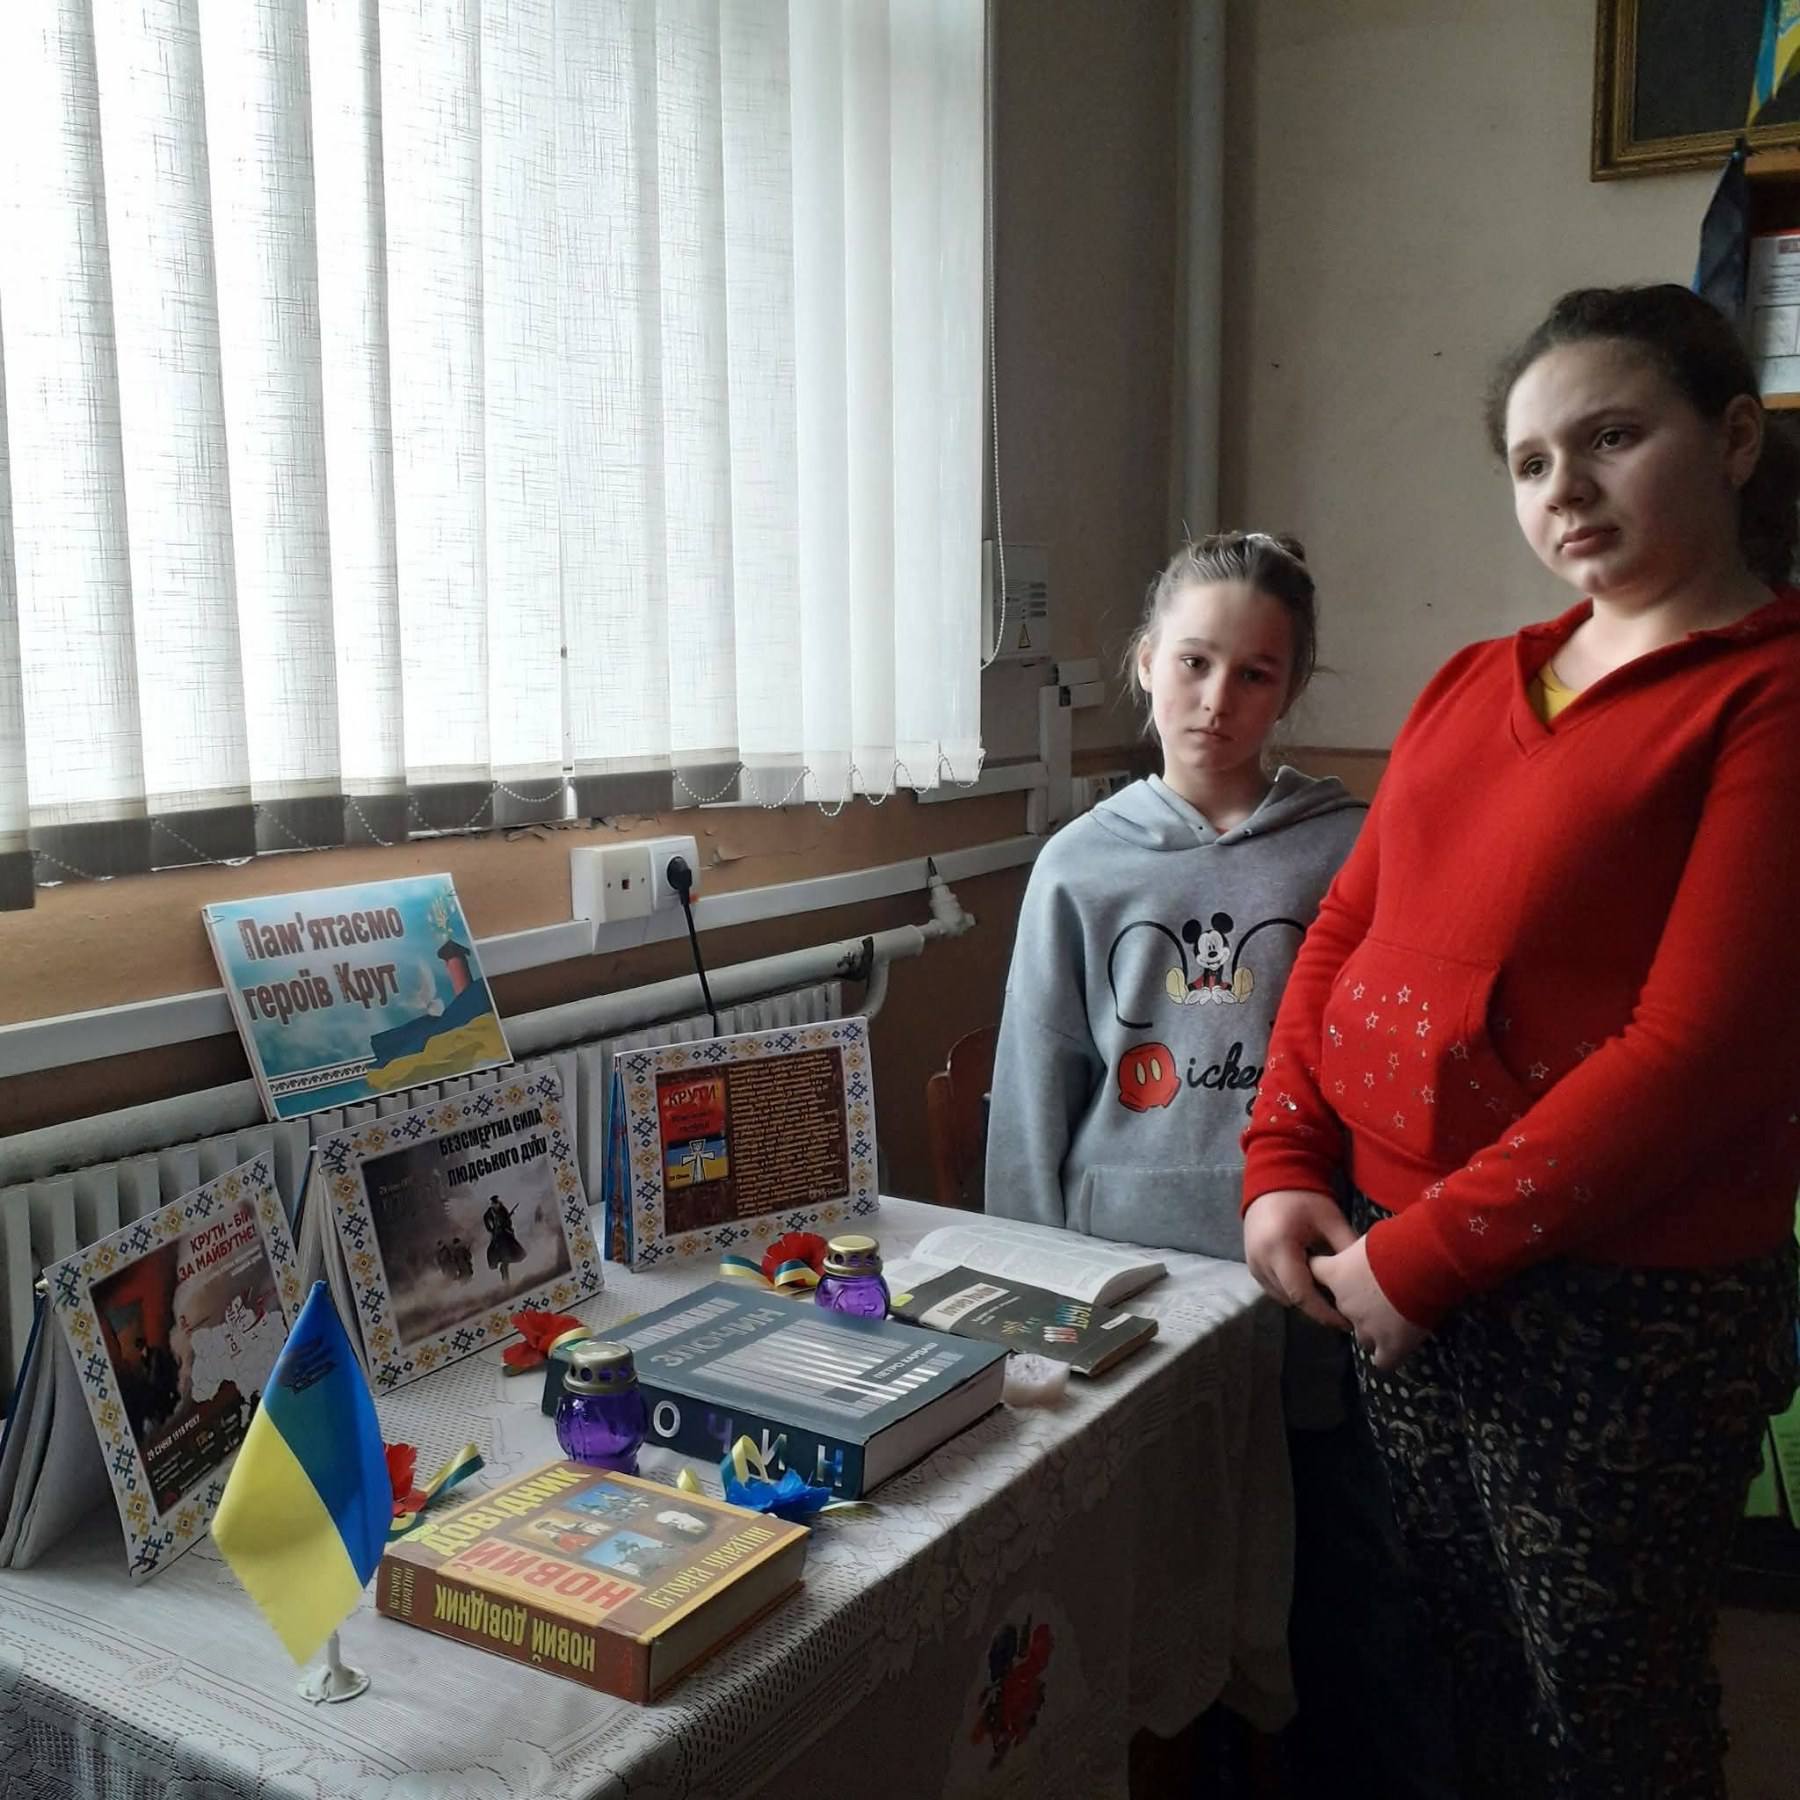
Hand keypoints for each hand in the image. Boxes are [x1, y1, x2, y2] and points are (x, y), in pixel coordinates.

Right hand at [1243, 1189, 1355, 1330]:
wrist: (1272, 1180)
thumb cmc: (1303, 1198)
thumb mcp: (1330, 1220)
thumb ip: (1347, 1249)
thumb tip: (1368, 1278)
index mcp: (1279, 1249)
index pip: (1302, 1294)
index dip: (1326, 1313)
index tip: (1349, 1323)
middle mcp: (1260, 1261)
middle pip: (1293, 1300)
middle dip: (1319, 1308)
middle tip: (1346, 1310)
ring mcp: (1252, 1264)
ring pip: (1283, 1298)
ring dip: (1305, 1299)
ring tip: (1330, 1294)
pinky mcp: (1252, 1265)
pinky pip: (1275, 1289)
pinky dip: (1293, 1290)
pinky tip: (1312, 1281)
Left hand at [1307, 1234, 1428, 1370]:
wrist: (1421, 1264)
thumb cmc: (1397, 1242)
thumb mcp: (1371, 1239)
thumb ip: (1361, 1251)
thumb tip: (1368, 1250)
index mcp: (1336, 1273)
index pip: (1316, 1271)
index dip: (1325, 1272)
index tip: (1333, 1270)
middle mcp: (1344, 1303)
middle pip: (1343, 1308)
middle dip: (1358, 1305)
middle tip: (1380, 1296)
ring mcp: (1366, 1328)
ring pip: (1363, 1337)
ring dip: (1373, 1330)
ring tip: (1392, 1321)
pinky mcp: (1390, 1346)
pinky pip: (1383, 1361)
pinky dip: (1387, 1357)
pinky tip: (1394, 1350)